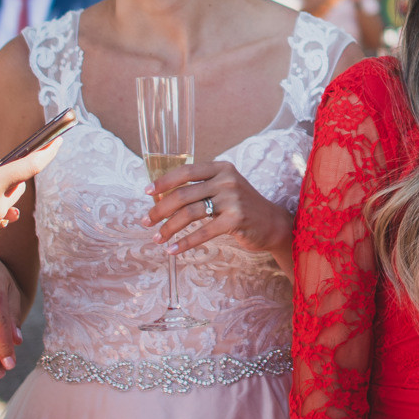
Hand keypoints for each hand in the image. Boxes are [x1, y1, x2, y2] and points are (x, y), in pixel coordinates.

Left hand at [144, 160, 294, 266]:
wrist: (272, 223)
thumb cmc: (242, 207)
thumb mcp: (224, 189)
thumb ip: (201, 188)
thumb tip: (163, 197)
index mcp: (221, 168)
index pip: (186, 171)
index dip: (164, 181)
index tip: (147, 192)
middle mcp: (227, 180)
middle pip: (184, 194)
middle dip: (160, 210)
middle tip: (146, 222)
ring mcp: (233, 199)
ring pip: (190, 213)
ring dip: (169, 227)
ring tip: (157, 238)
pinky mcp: (236, 218)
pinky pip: (203, 232)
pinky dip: (185, 242)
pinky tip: (174, 250)